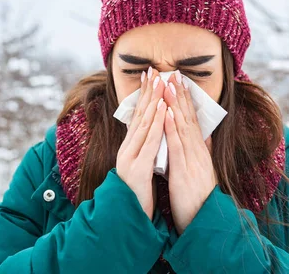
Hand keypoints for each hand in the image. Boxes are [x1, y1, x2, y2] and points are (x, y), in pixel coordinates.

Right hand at [116, 67, 166, 219]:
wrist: (127, 219)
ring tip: (159, 81)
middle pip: (139, 115)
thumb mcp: (142, 167)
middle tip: (154, 69)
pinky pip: (148, 142)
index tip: (151, 77)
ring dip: (152, 100)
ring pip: (143, 124)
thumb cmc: (137, 194)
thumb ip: (145, 150)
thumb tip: (152, 134)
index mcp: (132, 147)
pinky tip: (161, 109)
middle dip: (147, 91)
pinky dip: (156, 124)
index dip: (146, 96)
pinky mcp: (137, 167)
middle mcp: (128, 148)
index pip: (139, 117)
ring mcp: (130, 157)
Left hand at [163, 71, 216, 233]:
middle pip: (188, 117)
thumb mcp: (202, 170)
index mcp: (199, 151)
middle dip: (179, 94)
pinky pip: (178, 147)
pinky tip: (166, 114)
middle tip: (172, 72)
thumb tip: (204, 134)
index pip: (191, 119)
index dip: (184, 99)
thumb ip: (203, 151)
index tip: (178, 80)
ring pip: (183, 127)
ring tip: (168, 84)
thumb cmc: (200, 198)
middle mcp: (198, 151)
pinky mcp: (185, 171)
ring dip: (175, 104)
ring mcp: (193, 160)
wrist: (206, 222)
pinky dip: (172, 128)